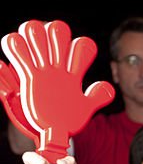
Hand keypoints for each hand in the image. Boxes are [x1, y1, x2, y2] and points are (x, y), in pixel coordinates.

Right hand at [2, 20, 114, 161]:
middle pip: (56, 32)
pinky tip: (21, 59)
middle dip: (56, 36)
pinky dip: (16, 49)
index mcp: (72, 71)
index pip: (80, 45)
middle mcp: (56, 65)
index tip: (76, 66)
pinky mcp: (26, 75)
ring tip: (38, 59)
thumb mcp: (85, 107)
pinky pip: (18, 54)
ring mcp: (41, 68)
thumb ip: (97, 96)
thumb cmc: (67, 119)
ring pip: (36, 36)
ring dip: (35, 39)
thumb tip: (106, 85)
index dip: (80, 46)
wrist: (48, 131)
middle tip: (54, 56)